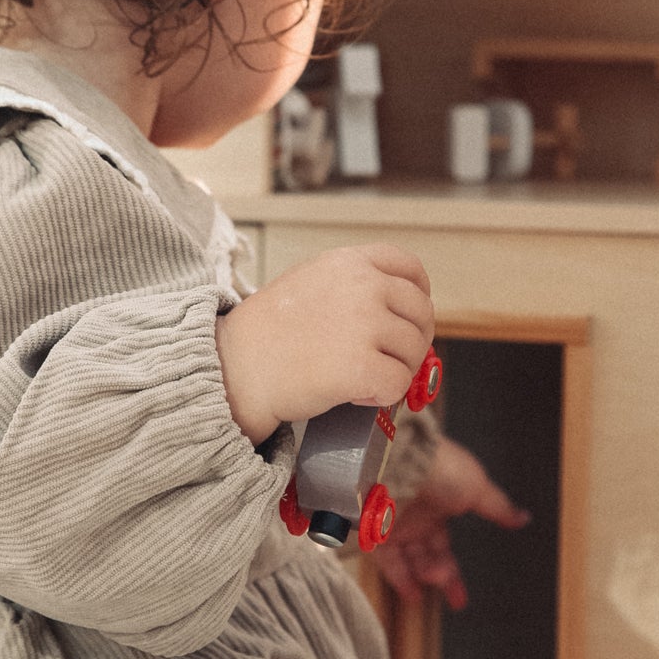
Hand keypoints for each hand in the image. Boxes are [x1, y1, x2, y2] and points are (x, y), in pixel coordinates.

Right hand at [215, 243, 433, 444]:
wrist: (237, 367)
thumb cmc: (266, 333)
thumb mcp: (309, 281)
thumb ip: (352, 284)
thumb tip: (396, 311)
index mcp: (349, 262)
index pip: (410, 268)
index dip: (419, 295)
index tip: (411, 316)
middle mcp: (363, 287)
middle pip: (421, 313)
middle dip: (412, 340)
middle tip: (390, 359)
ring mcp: (365, 325)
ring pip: (414, 352)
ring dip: (396, 370)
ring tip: (363, 378)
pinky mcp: (362, 366)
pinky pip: (399, 384)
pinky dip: (383, 396)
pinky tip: (358, 395)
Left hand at [373, 436, 528, 609]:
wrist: (404, 461)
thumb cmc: (442, 469)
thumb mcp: (478, 489)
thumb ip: (498, 508)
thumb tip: (523, 517)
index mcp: (439, 506)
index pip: (445, 546)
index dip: (453, 569)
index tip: (462, 595)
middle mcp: (416, 518)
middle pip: (429, 557)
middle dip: (442, 578)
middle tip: (455, 599)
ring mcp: (395, 526)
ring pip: (411, 560)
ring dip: (425, 576)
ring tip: (435, 581)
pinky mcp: (376, 532)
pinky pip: (387, 561)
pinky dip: (399, 578)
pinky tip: (413, 594)